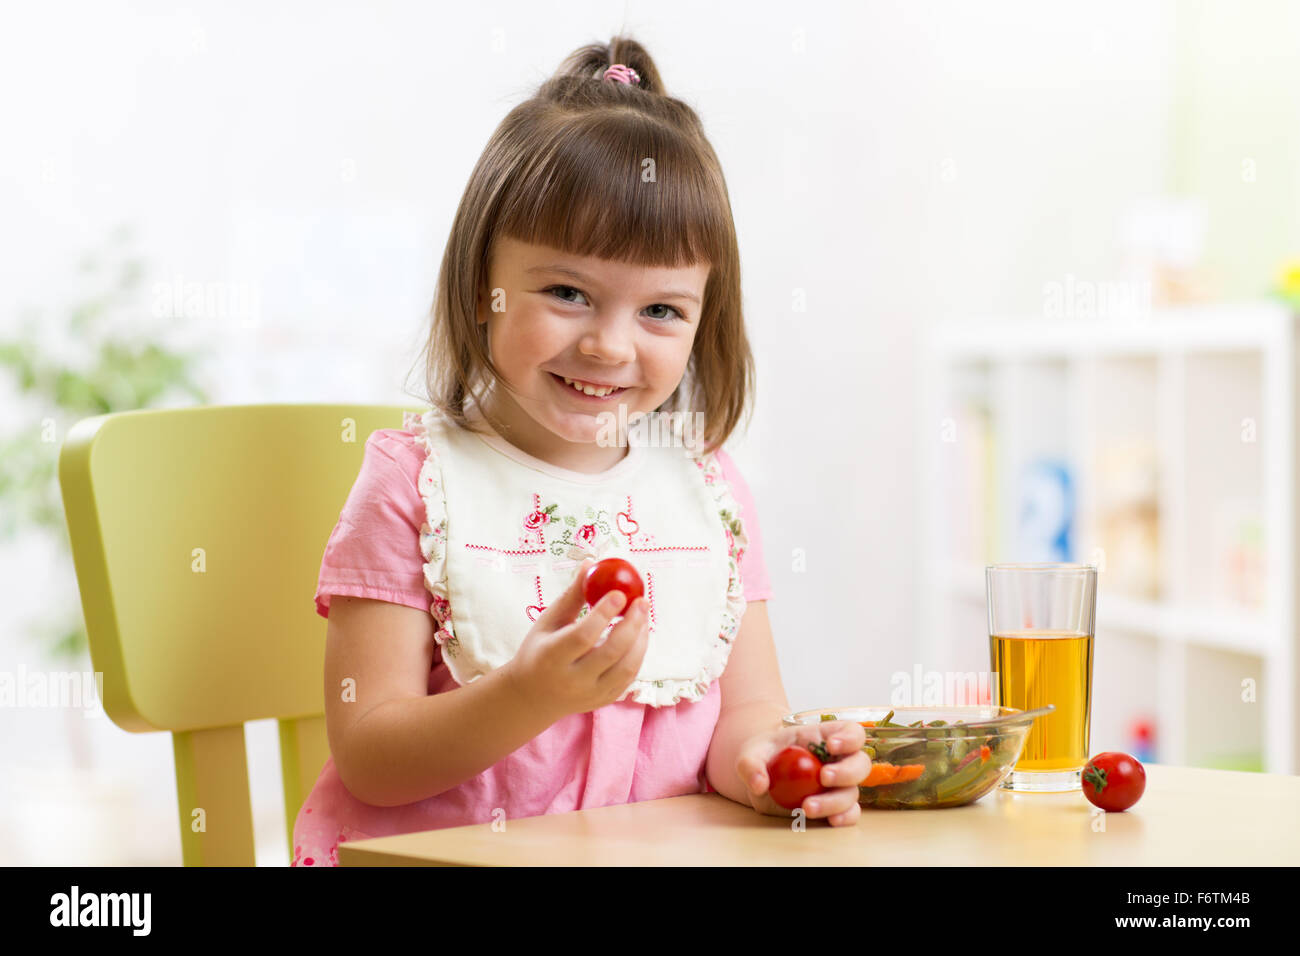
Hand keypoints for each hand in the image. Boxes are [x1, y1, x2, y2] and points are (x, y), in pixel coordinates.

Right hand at [502, 557, 650, 721]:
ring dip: (641, 639)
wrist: (532, 697)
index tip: (619, 593)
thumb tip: (591, 563)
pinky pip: (629, 678)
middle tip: (641, 601)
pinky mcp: (603, 701)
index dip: (603, 614)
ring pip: (626, 668)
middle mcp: (571, 680)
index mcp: (551, 658)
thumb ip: (572, 596)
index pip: (582, 636)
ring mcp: (590, 695)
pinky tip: (639, 635)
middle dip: (632, 624)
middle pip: (610, 652)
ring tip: (643, 616)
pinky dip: (638, 654)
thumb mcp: (548, 622)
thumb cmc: (539, 650)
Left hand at [736, 720, 869, 826]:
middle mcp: (838, 761)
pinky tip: (831, 821)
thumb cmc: (764, 756)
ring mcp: (839, 786)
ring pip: (852, 793)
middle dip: (846, 772)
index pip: (852, 732)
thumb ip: (751, 765)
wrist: (762, 776)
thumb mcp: (751, 754)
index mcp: (825, 737)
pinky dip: (844, 818)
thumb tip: (760, 784)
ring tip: (807, 807)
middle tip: (824, 777)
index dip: (849, 738)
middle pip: (860, 764)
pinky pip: (849, 813)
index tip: (831, 746)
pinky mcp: (834, 806)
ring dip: (835, 801)